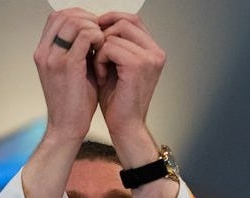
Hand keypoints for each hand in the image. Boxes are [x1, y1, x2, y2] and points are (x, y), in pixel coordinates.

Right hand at [33, 9, 104, 142]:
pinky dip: (98, 38)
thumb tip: (92, 32)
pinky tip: (102, 50)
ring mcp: (54, 58)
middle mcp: (44, 52)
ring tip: (101, 43)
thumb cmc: (72, 103)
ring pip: (75, 21)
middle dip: (87, 19)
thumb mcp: (71, 71)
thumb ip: (76, 50)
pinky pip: (86, 36)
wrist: (66, 128)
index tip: (92, 27)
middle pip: (65, 15)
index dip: (78, 16)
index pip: (57, 17)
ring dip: (93, 28)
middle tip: (100, 32)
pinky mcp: (68, 65)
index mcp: (43, 53)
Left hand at [94, 13, 176, 197]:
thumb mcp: (116, 66)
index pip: (132, 19)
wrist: (125, 127)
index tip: (93, 34)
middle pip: (124, 21)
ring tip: (99, 69)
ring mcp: (149, 58)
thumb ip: (113, 43)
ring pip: (114, 34)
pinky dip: (99, 60)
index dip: (110, 21)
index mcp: (153, 51)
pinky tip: (100, 76)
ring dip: (100, 50)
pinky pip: (109, 47)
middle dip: (103, 33)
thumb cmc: (118, 101)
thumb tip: (97, 22)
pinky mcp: (138, 66)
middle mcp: (156, 52)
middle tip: (94, 53)